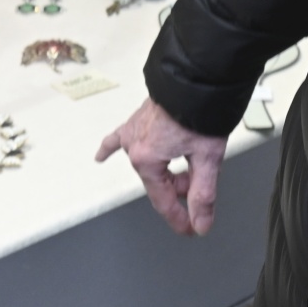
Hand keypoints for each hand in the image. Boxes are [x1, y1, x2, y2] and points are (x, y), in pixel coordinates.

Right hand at [96, 98, 227, 235]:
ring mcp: (134, 131)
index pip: (162, 200)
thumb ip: (203, 194)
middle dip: (181, 188)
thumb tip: (200, 223)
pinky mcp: (138, 120)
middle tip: (203, 186)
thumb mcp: (207, 158)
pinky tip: (100, 157)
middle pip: (158, 181)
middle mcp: (135, 146)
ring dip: (168, 171)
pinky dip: (110, 147)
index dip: (180, 218)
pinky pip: (118, 137)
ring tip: (188, 165)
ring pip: (150, 164)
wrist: (196, 77)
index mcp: (147, 159)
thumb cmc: (200, 111)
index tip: (192, 229)